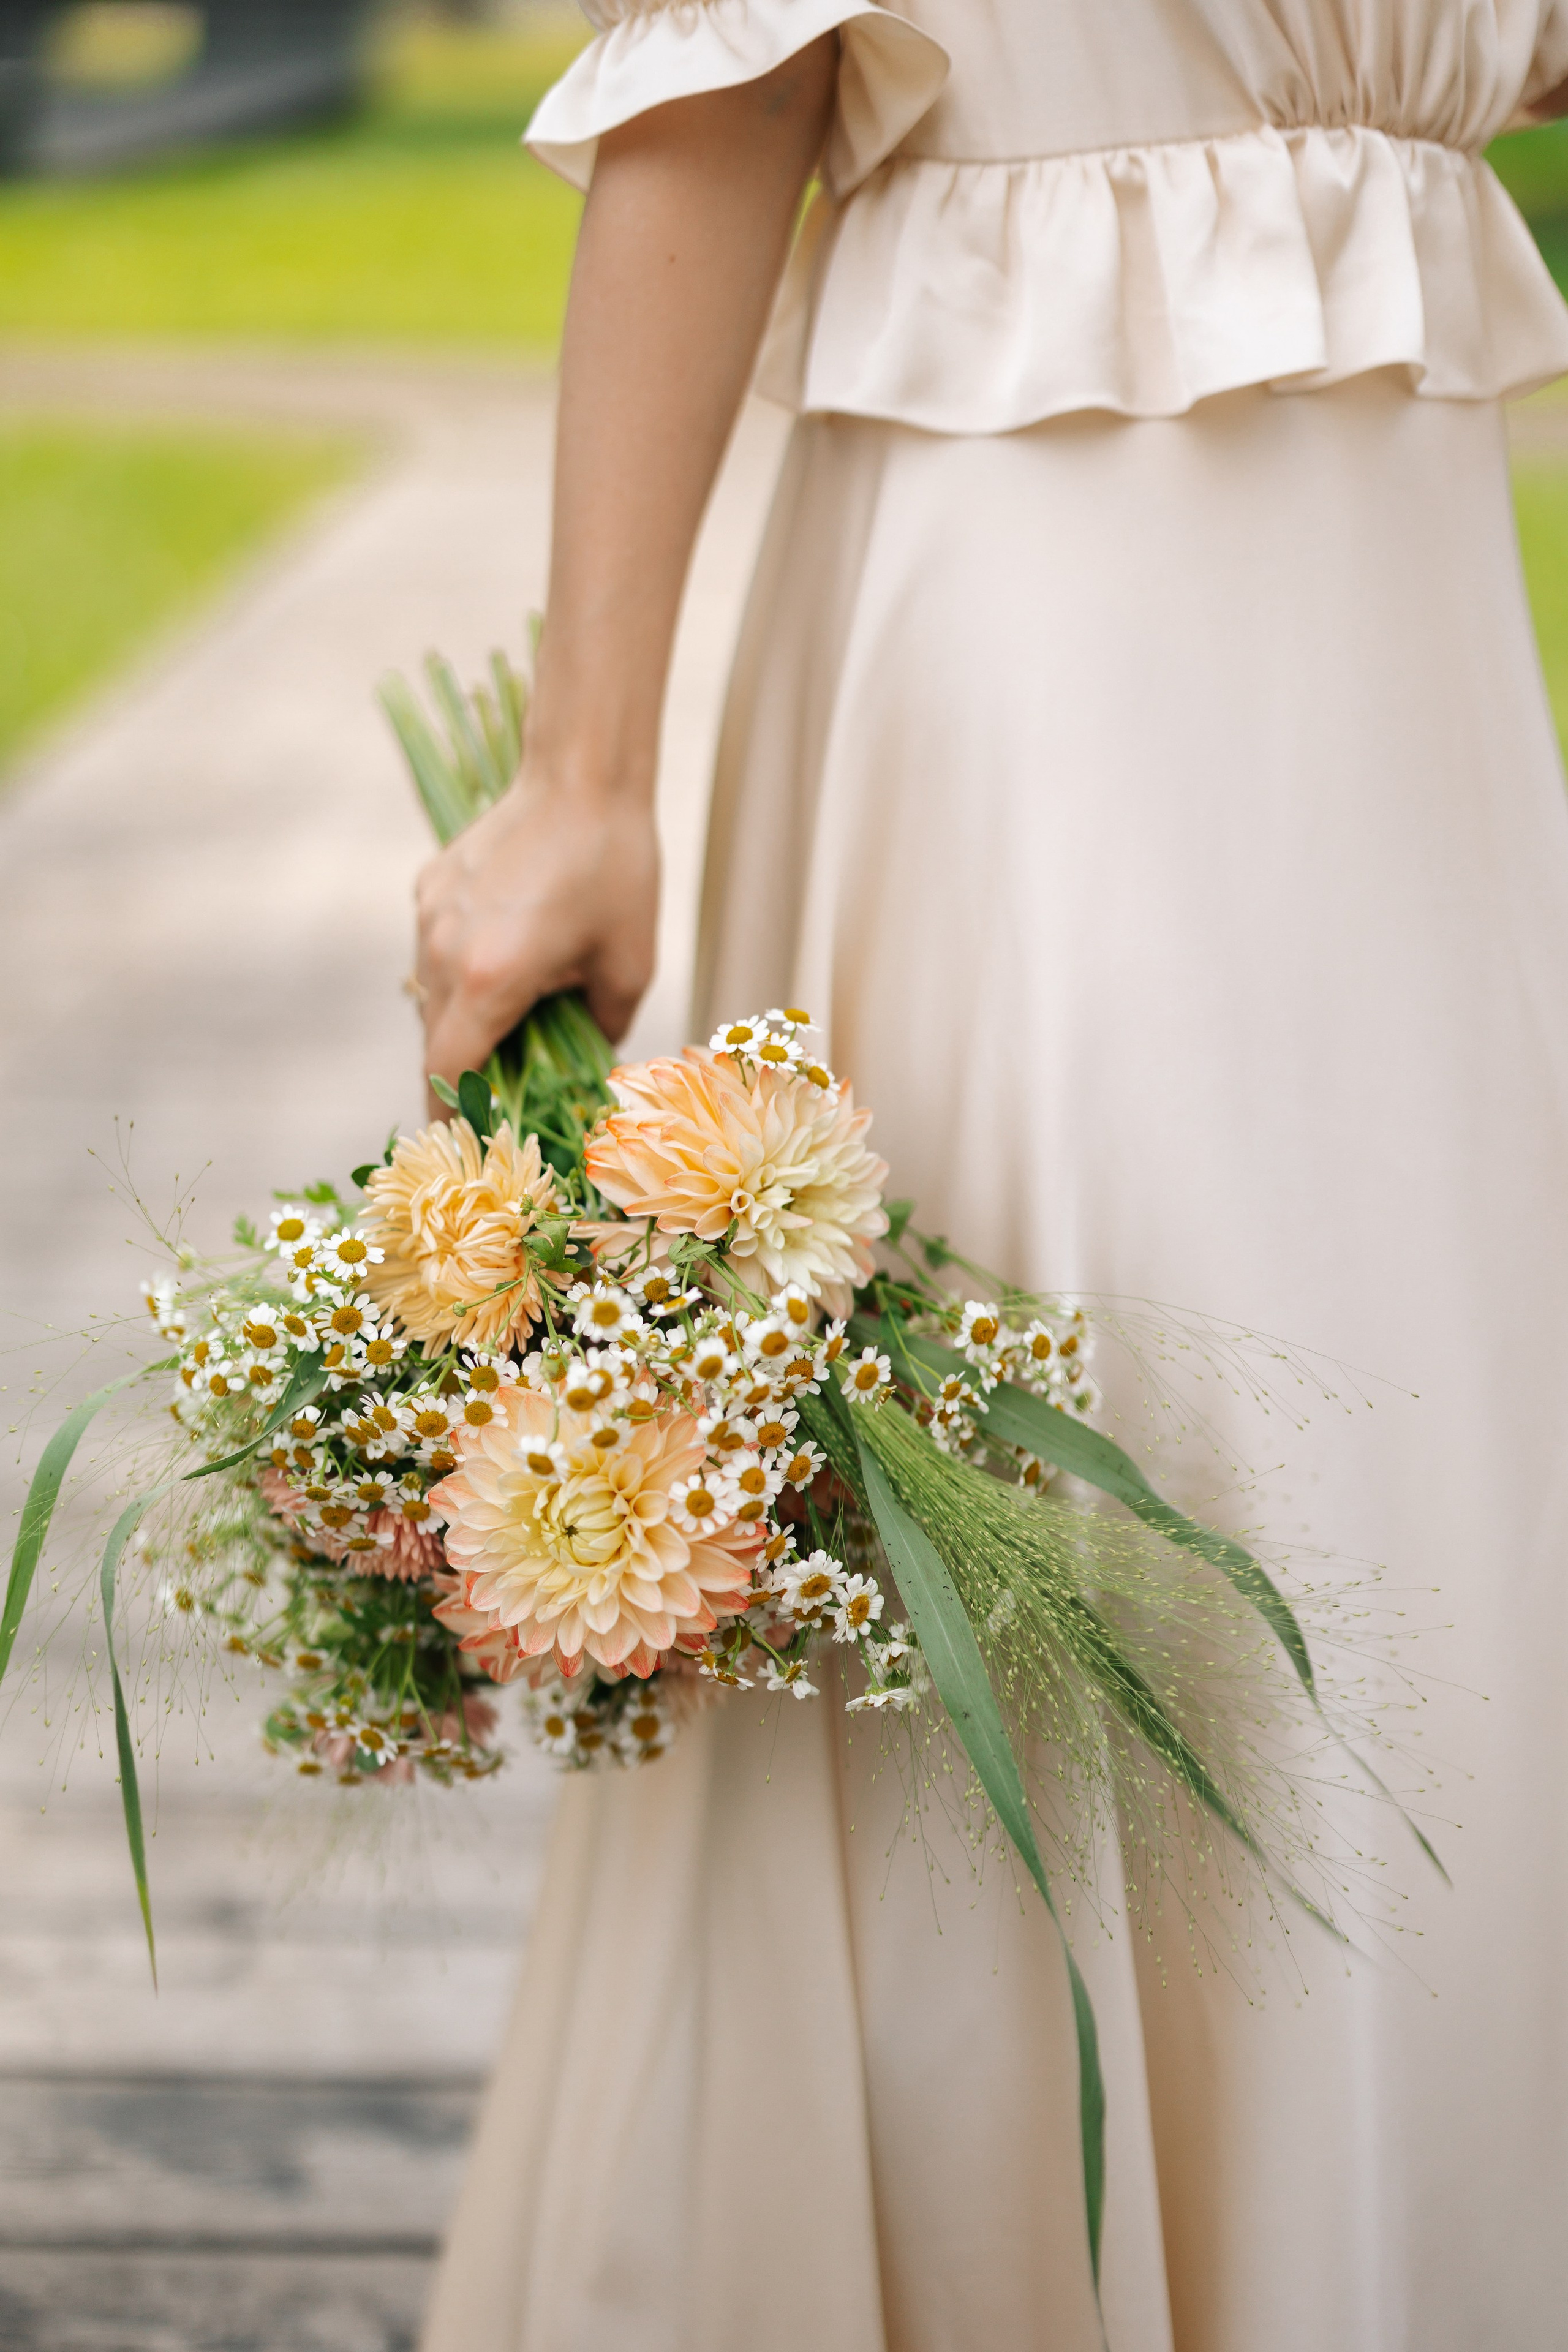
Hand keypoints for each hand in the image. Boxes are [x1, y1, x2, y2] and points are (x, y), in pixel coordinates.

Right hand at [415, 767, 658, 1095]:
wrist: (581, 775)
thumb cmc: (617, 870)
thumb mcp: (629, 966)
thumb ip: (601, 1030)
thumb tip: (585, 1067)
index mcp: (488, 980)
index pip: (447, 1075)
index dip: (455, 1117)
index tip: (470, 1141)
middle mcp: (442, 952)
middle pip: (434, 1042)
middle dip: (463, 1074)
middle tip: (502, 1093)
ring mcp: (428, 917)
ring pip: (430, 997)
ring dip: (463, 1019)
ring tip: (513, 1019)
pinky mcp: (428, 887)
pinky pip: (436, 950)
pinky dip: (462, 969)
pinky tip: (508, 951)